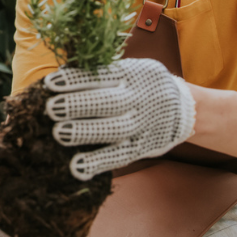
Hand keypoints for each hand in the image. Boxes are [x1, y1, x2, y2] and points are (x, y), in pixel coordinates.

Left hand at [44, 58, 195, 179]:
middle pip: (108, 102)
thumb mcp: (130, 69)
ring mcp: (143, 125)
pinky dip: (99, 162)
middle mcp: (139, 99)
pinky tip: (77, 167)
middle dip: (79, 105)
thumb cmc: (142, 85)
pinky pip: (121, 156)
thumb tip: (61, 75)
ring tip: (59, 133)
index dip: (76, 80)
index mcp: (133, 75)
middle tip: (51, 108)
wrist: (185, 108)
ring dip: (86, 132)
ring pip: (114, 130)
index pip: (102, 75)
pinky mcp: (143, 147)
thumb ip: (102, 72)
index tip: (51, 83)